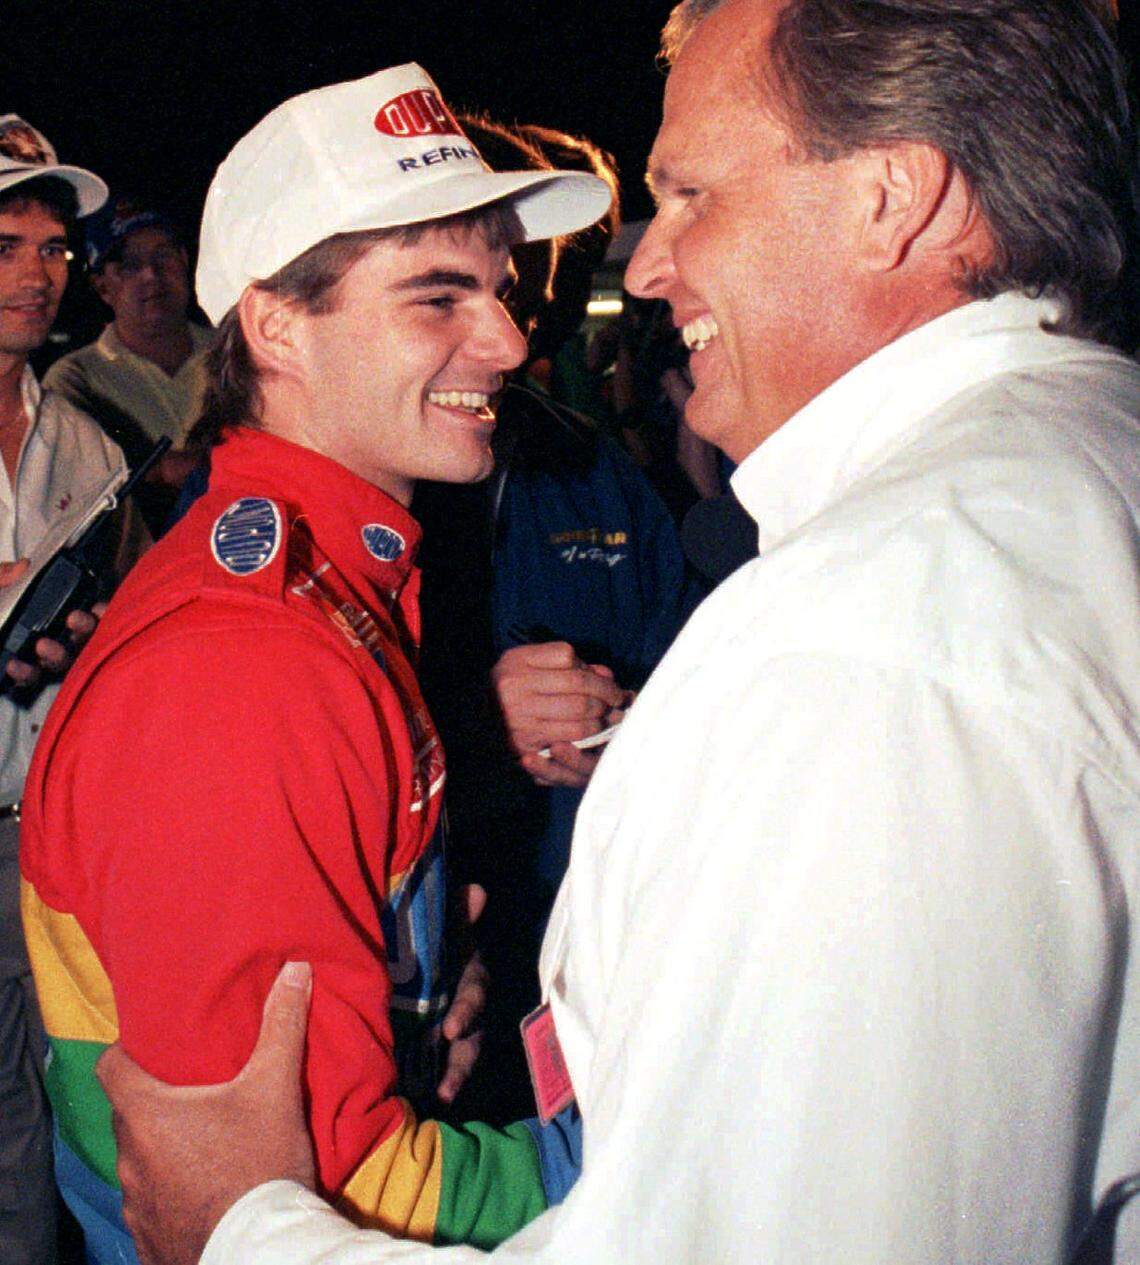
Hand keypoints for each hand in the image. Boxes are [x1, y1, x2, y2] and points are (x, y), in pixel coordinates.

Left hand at [0, 560, 104, 687]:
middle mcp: (41, 631)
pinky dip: (27, 674)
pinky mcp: (14, 675)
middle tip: (76, 620)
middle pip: (78, 635)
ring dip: (59, 653)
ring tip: (43, 646)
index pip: (77, 604)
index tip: (99, 605)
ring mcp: (29, 656)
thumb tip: (25, 566)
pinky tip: (14, 665)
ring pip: (61, 660)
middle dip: (86, 628)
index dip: (95, 607)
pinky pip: (30, 680)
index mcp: (37, 606)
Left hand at [96, 962, 315, 1264]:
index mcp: (146, 1114)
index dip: (127, 1051)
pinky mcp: (148, 1242)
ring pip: (138, 1163)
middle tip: (191, 1088)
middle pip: (127, 1115)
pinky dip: (169, 1193)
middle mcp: (128, 1160)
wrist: (257, 1253)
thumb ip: (281, 1026)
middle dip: (153, 1101)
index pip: (110, 1067)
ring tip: (202, 1142)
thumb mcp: (275, 1087)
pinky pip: (150, 1206)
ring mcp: (135, 1206)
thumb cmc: (258, 1163)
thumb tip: (294, 968)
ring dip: (161, 1150)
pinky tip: (203, 1190)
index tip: (153, 1045)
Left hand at [437, 884, 488, 1104]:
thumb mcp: (439, 927)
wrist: (405, 959)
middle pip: (473, 1034)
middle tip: (447, 1083)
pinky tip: (427, 1102)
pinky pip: (444, 1067)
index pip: (475, 992)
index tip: (452, 1029)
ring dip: (455, 1077)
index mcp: (467, 974)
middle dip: (462, 1059)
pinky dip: (439, 1084)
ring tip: (442, 1098)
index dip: (467, 1009)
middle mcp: (466, 1003)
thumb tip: (477, 890)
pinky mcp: (438, 1045)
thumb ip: (456, 915)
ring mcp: (455, 1028)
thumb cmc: (428, 940)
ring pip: (463, 1055)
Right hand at [492, 642, 626, 788]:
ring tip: (608, 717)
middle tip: (618, 701)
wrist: (473, 721)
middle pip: (579, 689)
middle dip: (606, 696)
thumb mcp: (527, 663)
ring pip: (579, 717)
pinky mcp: (526, 743)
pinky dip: (589, 736)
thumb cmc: (507, 686)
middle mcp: (517, 688)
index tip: (608, 682)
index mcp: (518, 663)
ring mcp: (521, 718)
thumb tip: (605, 674)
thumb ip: (564, 664)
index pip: (567, 658)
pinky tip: (594, 733)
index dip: (594, 671)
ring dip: (602, 719)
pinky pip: (570, 739)